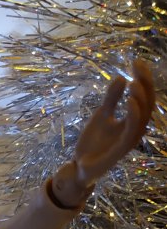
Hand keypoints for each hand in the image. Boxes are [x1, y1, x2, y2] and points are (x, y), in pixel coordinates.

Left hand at [55, 60, 155, 203]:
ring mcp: (129, 140)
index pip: (143, 98)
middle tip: (137, 66)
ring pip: (142, 118)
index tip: (136, 61)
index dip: (143, 79)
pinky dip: (133, 116)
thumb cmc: (93, 143)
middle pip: (147, 104)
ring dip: (141, 99)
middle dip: (145, 84)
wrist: (80, 167)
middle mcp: (135, 130)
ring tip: (134, 82)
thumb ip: (111, 99)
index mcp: (132, 122)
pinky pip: (131, 132)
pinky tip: (130, 101)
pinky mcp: (121, 150)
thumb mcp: (101, 116)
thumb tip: (121, 78)